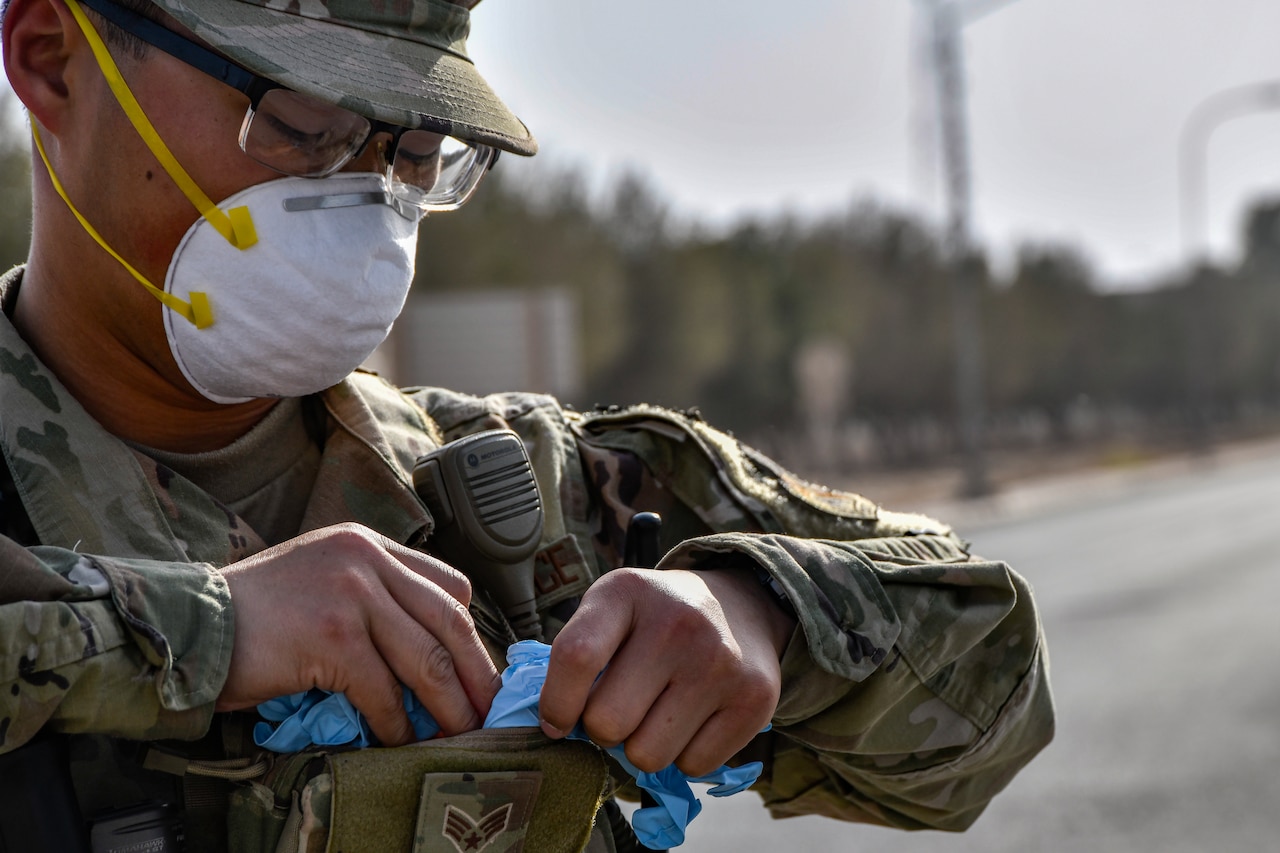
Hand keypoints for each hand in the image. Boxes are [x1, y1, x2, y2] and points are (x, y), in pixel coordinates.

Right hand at [216, 522, 499, 745]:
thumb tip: (428, 656)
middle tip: (488, 710)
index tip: (477, 670)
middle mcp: (366, 560)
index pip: (447, 585)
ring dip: (448, 706)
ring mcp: (351, 595)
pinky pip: (383, 691)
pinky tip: (397, 741)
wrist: (187, 625)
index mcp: (368, 545)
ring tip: (459, 733)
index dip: (469, 633)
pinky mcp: (333, 637)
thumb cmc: (253, 615)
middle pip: (449, 622)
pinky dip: (394, 724)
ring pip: (426, 659)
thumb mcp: (322, 580)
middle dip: (475, 673)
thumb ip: (372, 597)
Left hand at [538, 567, 795, 776]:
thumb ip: (575, 656)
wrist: (739, 605)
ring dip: (642, 747)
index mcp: (627, 591)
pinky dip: (684, 755)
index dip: (557, 703)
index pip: (576, 657)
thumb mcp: (611, 609)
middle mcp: (678, 622)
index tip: (557, 721)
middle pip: (607, 722)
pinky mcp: (754, 699)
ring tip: (657, 712)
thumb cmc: (653, 618)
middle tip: (622, 706)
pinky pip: (692, 767)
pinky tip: (692, 719)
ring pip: (647, 756)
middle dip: (604, 729)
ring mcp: (720, 661)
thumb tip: (553, 729)